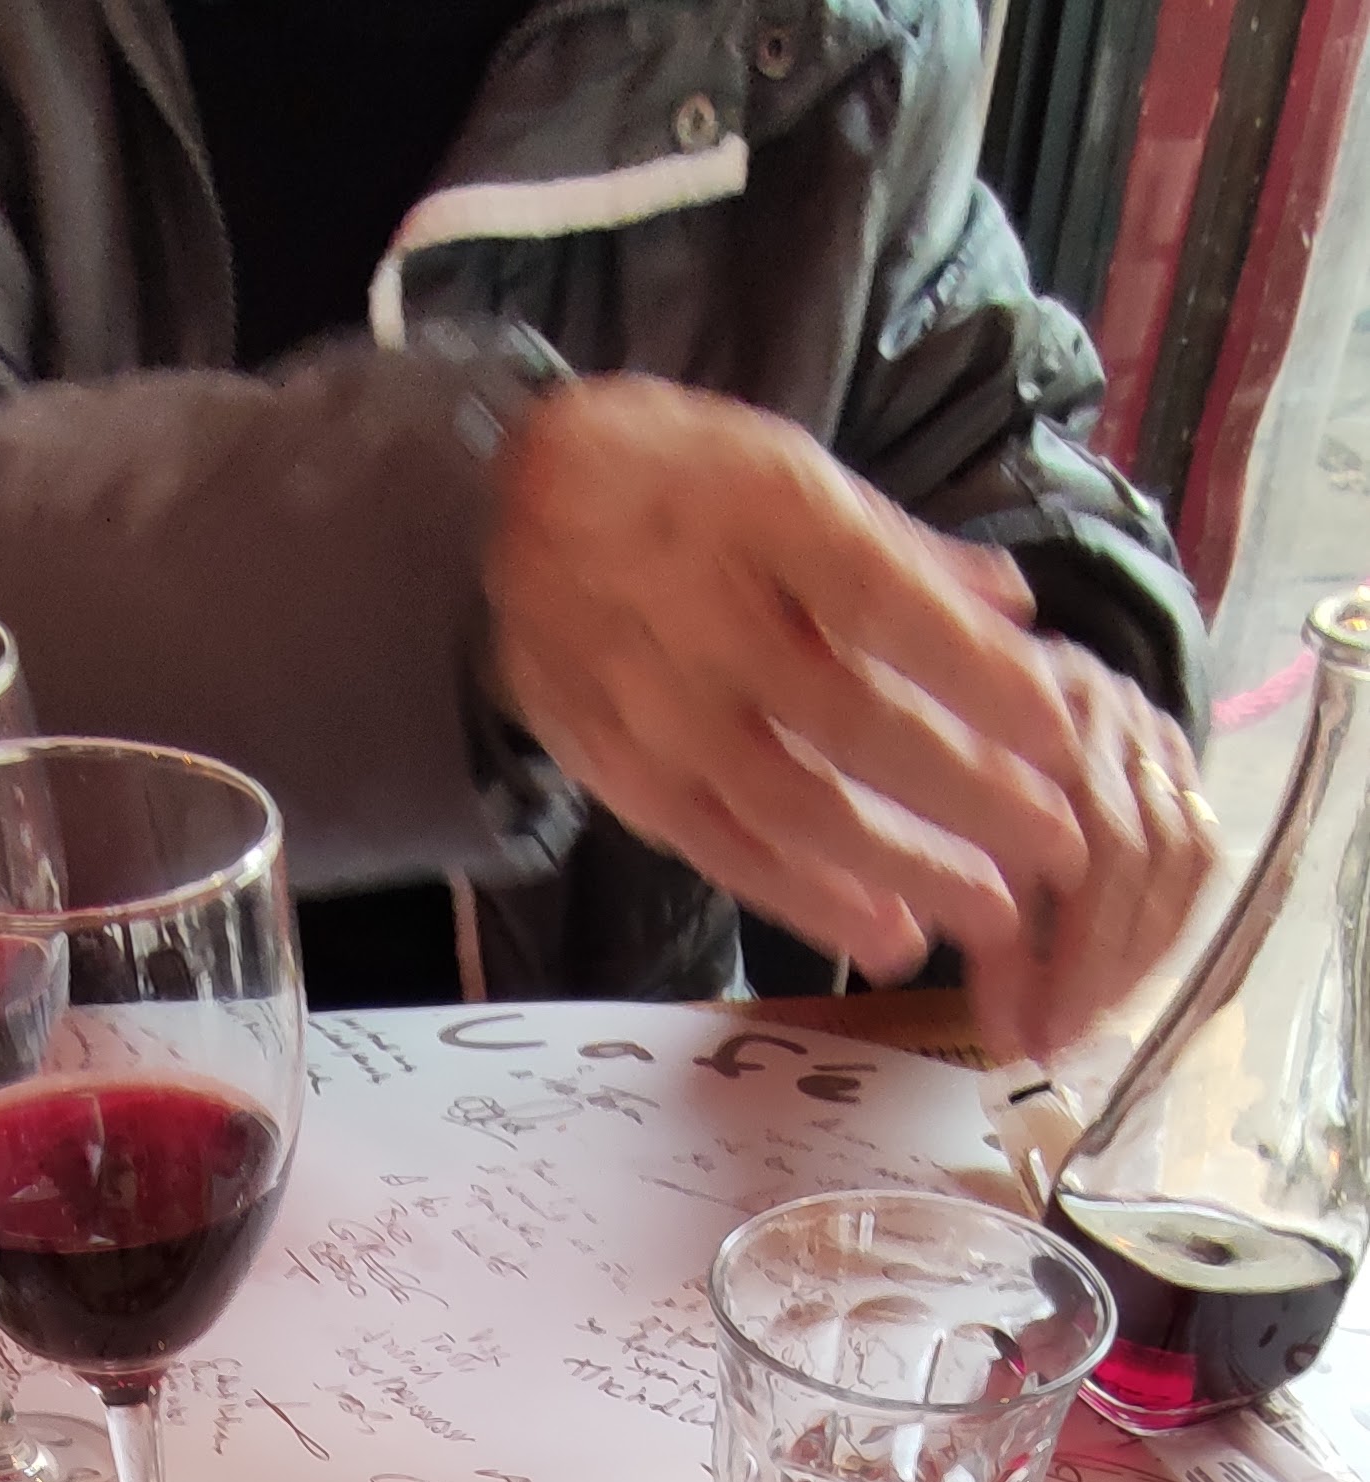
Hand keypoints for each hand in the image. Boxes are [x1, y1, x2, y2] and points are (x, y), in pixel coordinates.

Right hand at [484, 375, 1090, 977]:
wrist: (502, 517)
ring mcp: (655, 707)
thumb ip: (901, 545)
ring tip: (994, 914)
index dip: (975, 674)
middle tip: (1061, 845)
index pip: (884, 602)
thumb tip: (1015, 606)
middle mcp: (703, 616)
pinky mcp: (624, 775)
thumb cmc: (675, 482)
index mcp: (760, 514)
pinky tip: (886, 931)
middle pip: (852, 721)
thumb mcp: (786, 466)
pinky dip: (809, 899)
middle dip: (968, 794)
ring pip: (794, 806)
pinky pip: (726, 850)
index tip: (1062, 728)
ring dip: (904, 868)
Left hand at [964, 643, 1220, 1060]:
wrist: (981, 678)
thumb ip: (949, 908)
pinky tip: (1134, 978)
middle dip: (1092, 967)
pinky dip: (1173, 924)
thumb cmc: (934, 769)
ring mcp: (1143, 724)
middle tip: (1061, 1040)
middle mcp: (1087, 707)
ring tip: (1097, 1021)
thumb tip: (1007, 1035)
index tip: (1014, 1036)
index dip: (1026, 957)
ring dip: (1140, 956)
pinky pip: (1200, 848)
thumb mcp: (913, 828)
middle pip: (1119, 850)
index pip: (1029, 847)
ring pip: (1174, 852)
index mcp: (1000, 721)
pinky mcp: (1180, 747)